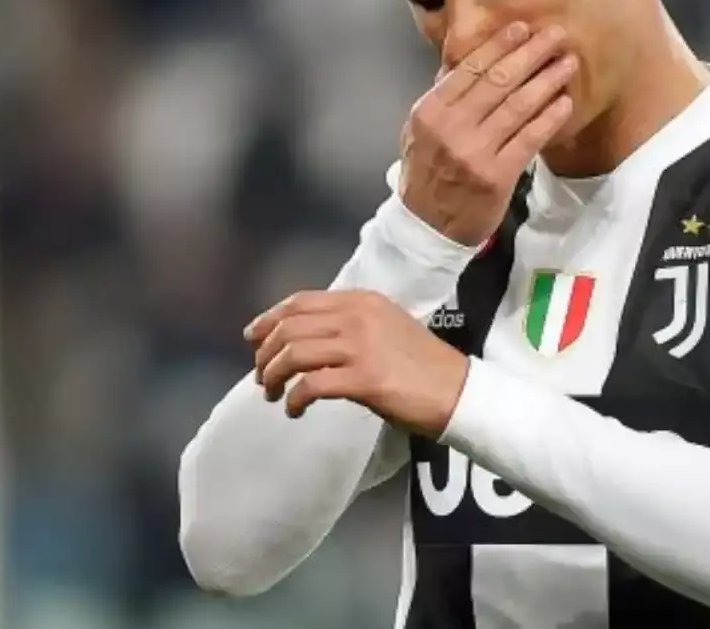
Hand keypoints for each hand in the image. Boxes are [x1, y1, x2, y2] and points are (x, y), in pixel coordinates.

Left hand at [243, 289, 469, 437]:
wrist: (456, 390)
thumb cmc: (421, 364)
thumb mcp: (385, 326)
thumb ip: (350, 324)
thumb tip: (304, 338)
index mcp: (362, 300)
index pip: (300, 302)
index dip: (269, 319)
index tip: (253, 339)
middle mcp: (358, 317)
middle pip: (290, 327)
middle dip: (266, 353)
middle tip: (262, 377)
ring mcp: (361, 346)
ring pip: (294, 354)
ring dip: (273, 376)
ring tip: (273, 394)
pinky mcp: (364, 379)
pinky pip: (310, 385)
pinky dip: (294, 399)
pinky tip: (295, 410)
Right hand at [401, 22, 577, 244]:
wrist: (427, 226)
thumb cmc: (427, 172)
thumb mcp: (420, 129)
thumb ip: (444, 94)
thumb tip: (468, 55)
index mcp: (429, 110)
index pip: (469, 68)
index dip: (499, 45)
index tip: (523, 28)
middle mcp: (450, 127)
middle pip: (498, 81)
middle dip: (531, 54)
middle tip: (557, 35)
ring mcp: (474, 152)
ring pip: (517, 106)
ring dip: (547, 80)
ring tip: (568, 63)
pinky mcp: (497, 176)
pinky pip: (529, 139)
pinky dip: (549, 118)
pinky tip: (564, 102)